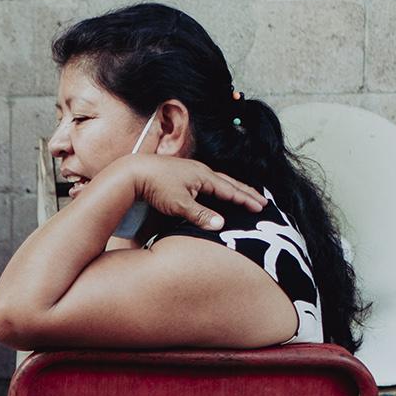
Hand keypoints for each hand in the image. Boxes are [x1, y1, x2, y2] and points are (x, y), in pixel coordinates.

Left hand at [117, 153, 265, 230]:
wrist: (133, 172)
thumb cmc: (155, 186)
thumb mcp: (178, 204)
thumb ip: (200, 215)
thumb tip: (221, 225)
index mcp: (204, 176)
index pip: (231, 190)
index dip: (246, 200)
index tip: (261, 208)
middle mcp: (200, 171)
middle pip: (229, 182)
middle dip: (246, 192)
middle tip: (262, 200)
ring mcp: (191, 171)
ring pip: (219, 180)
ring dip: (233, 188)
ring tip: (243, 195)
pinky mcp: (181, 174)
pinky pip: (207, 181)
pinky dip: (218, 187)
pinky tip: (216, 192)